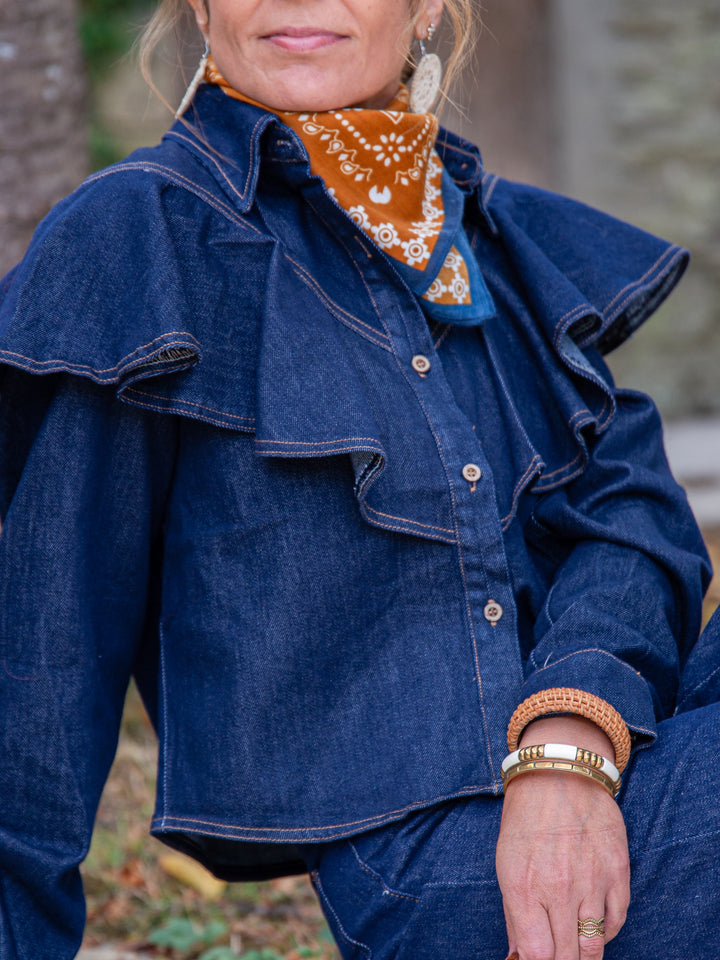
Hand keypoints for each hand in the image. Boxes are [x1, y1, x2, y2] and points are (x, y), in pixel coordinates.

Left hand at [495, 716, 629, 958]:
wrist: (559, 773)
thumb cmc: (526, 818)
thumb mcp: (506, 863)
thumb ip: (514, 915)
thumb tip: (518, 956)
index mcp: (524, 886)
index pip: (537, 955)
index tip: (538, 956)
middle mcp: (559, 889)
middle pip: (567, 957)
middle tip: (556, 949)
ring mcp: (592, 882)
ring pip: (594, 947)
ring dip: (584, 952)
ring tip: (574, 943)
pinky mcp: (617, 872)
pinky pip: (616, 921)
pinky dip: (605, 930)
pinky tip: (593, 923)